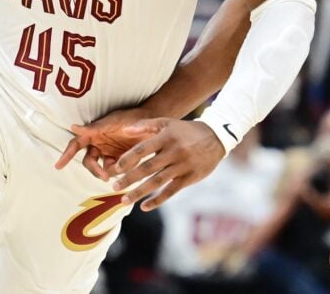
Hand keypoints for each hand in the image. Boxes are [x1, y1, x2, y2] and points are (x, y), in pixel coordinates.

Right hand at [55, 107, 151, 180]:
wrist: (153, 123)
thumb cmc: (131, 117)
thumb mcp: (113, 121)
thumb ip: (94, 127)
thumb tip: (73, 127)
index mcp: (93, 134)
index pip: (76, 145)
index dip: (66, 155)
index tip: (58, 166)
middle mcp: (99, 145)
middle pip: (89, 162)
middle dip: (95, 170)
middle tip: (105, 177)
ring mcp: (109, 154)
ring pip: (102, 169)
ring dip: (111, 171)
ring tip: (126, 165)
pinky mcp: (120, 161)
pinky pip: (116, 171)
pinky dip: (122, 171)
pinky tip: (133, 164)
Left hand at [106, 119, 225, 210]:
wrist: (215, 138)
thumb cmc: (186, 130)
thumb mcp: (167, 123)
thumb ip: (146, 125)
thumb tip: (125, 130)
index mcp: (166, 137)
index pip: (142, 149)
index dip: (128, 159)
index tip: (115, 169)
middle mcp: (173, 152)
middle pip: (147, 168)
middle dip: (129, 179)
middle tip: (114, 188)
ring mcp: (182, 166)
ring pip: (157, 182)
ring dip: (139, 193)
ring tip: (124, 201)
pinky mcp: (190, 177)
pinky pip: (171, 191)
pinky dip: (158, 200)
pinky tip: (145, 207)